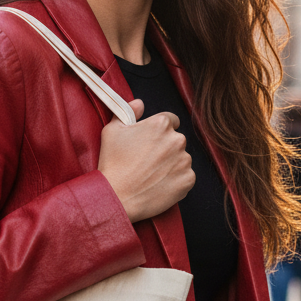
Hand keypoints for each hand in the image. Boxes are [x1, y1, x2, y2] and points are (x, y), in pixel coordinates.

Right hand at [98, 99, 195, 222]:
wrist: (117, 197)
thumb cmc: (113, 163)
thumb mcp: (112, 130)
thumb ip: (128, 111)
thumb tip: (140, 103)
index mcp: (161, 124)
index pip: (170, 120)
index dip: (159, 131)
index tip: (151, 142)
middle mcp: (177, 140)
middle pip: (176, 140)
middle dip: (165, 148)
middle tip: (147, 161)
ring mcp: (184, 161)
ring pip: (181, 158)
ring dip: (171, 164)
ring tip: (152, 175)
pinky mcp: (188, 180)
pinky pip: (186, 176)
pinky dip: (176, 180)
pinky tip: (159, 184)